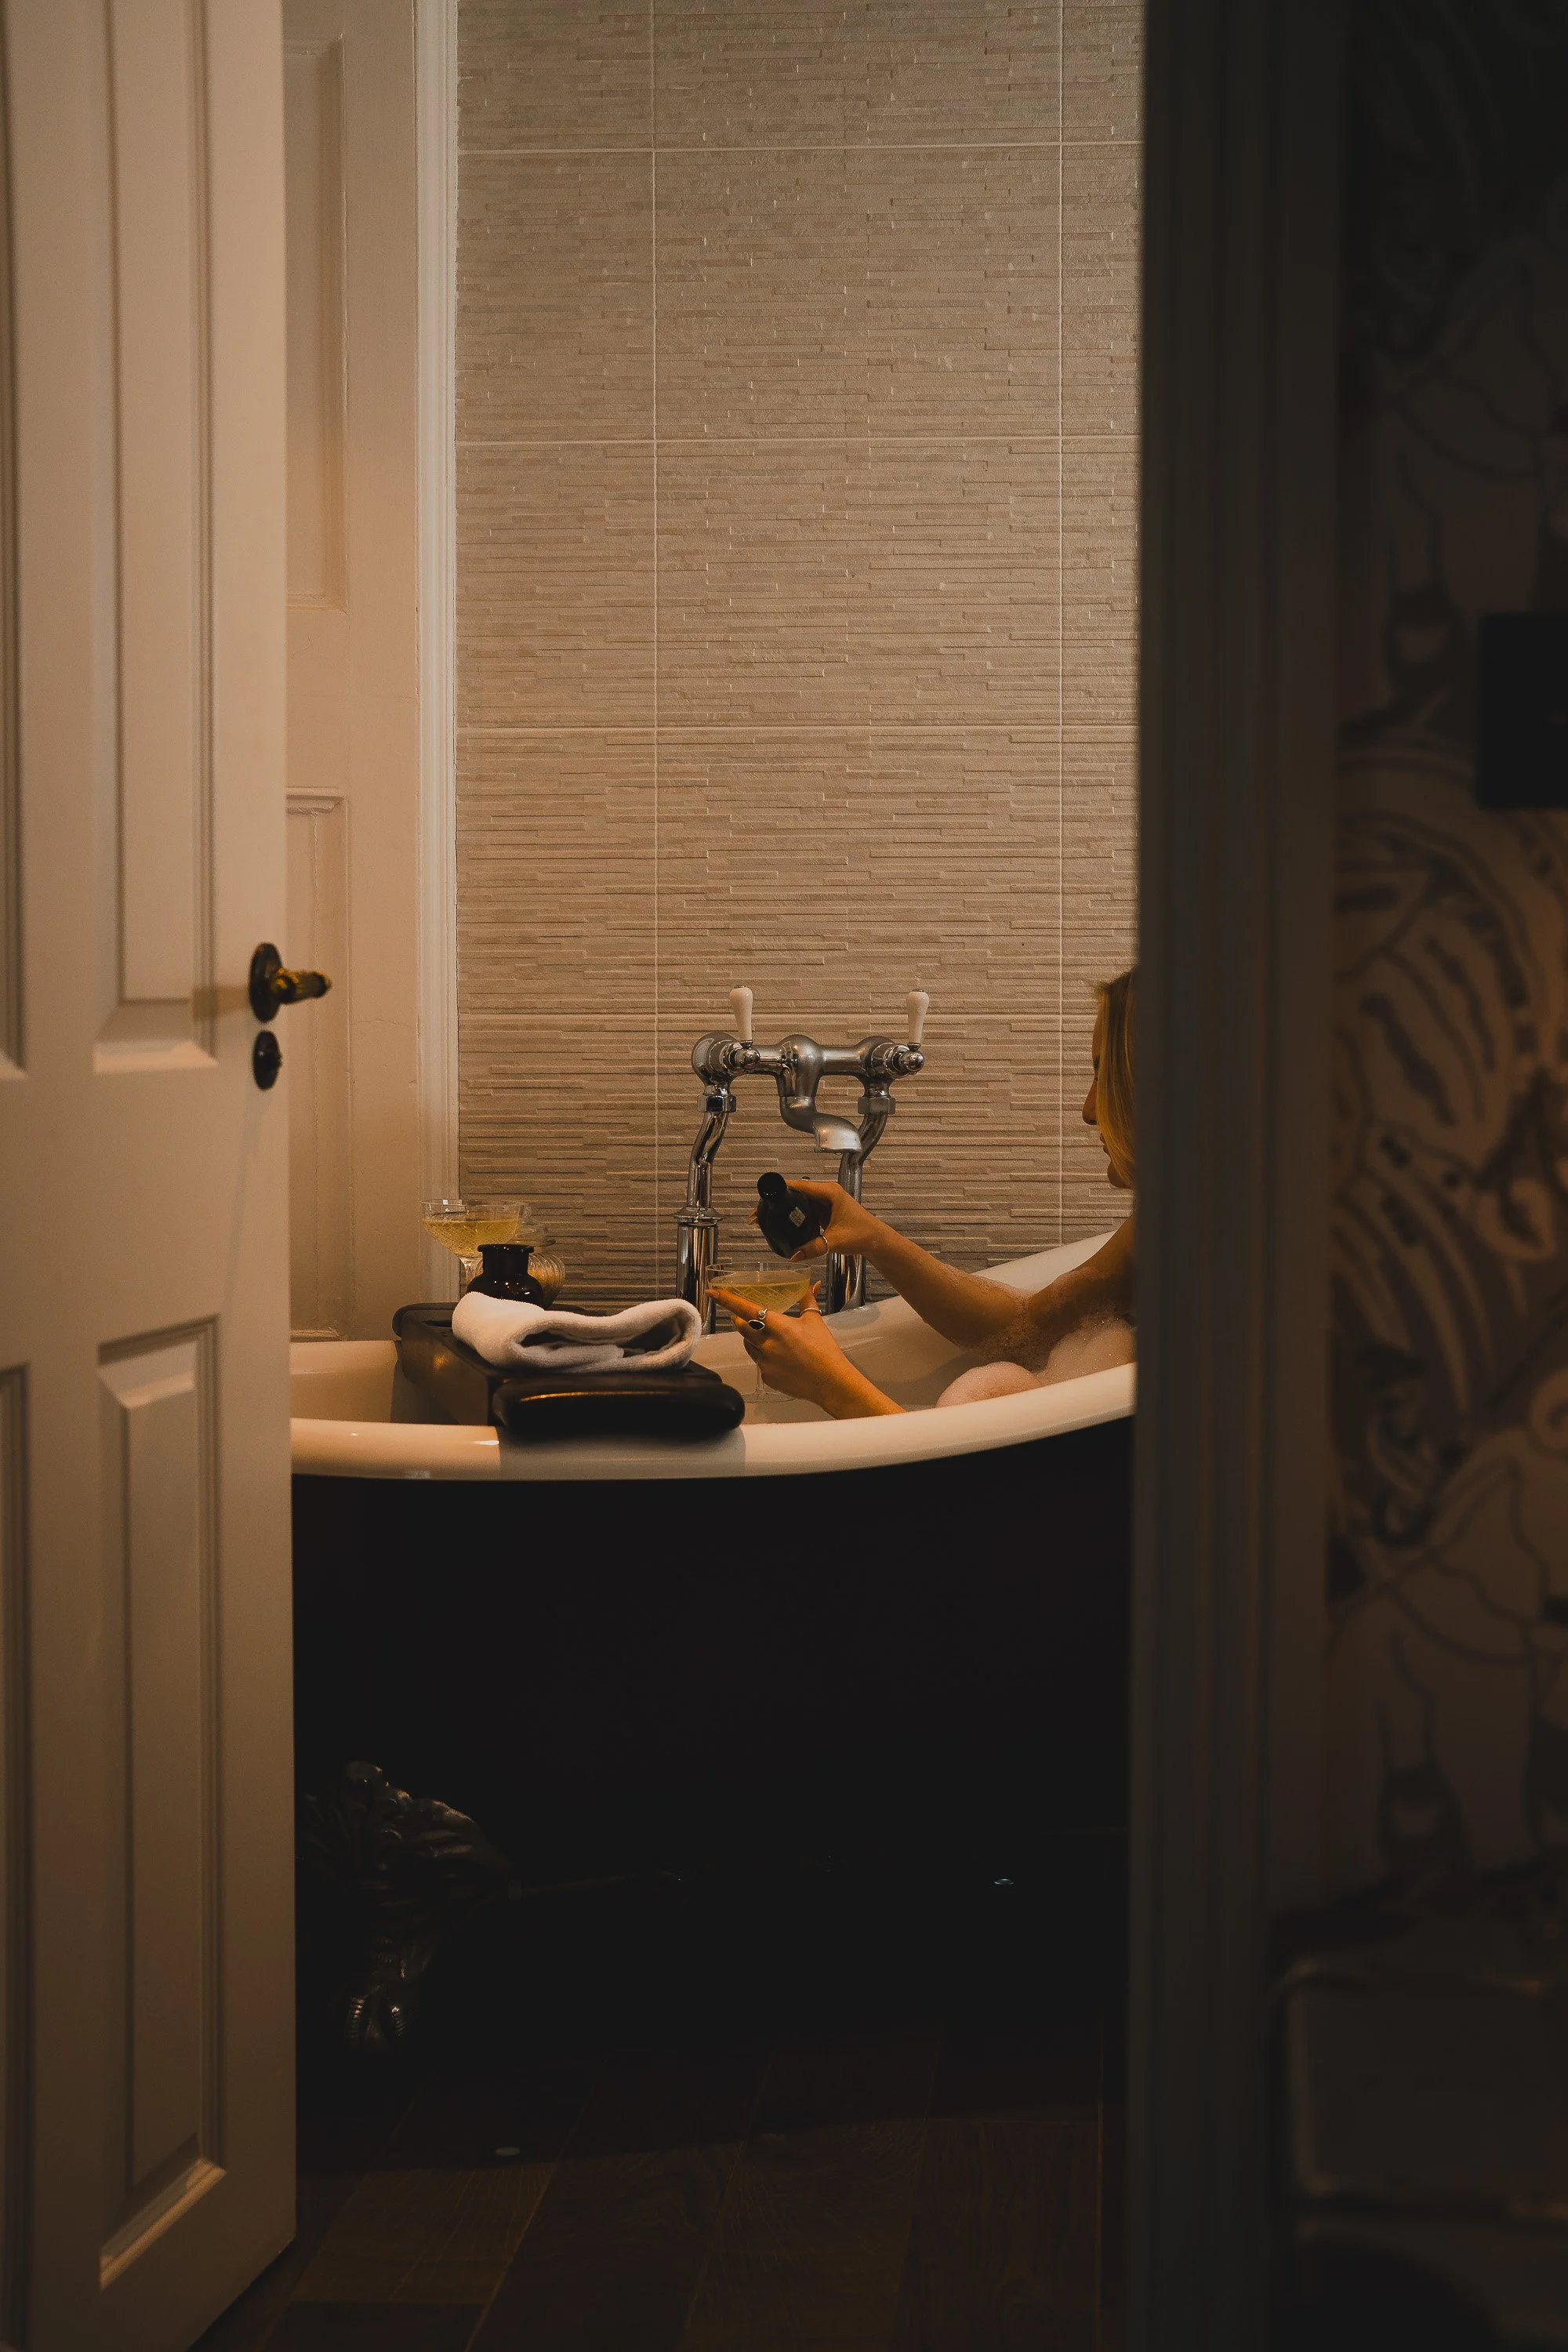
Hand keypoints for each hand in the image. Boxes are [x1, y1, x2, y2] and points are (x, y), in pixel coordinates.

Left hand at [706, 1280, 899, 1416]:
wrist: (830, 1382)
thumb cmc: (824, 1349)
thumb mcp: (815, 1321)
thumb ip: (807, 1300)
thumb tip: (811, 1283)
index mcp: (778, 1326)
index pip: (747, 1309)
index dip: (728, 1300)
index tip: (713, 1293)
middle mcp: (767, 1344)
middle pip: (742, 1327)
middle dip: (739, 1320)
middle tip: (743, 1315)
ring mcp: (765, 1362)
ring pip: (748, 1345)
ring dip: (751, 1338)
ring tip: (766, 1337)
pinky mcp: (766, 1377)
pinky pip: (758, 1362)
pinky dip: (763, 1356)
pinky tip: (779, 1357)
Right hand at [753, 1177, 880, 1263]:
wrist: (876, 1240)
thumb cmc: (862, 1235)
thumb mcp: (835, 1241)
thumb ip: (813, 1248)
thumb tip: (793, 1255)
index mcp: (829, 1192)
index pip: (799, 1186)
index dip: (780, 1191)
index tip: (763, 1198)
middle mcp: (826, 1192)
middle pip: (795, 1193)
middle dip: (777, 1202)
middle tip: (759, 1215)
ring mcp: (825, 1200)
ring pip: (799, 1201)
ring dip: (784, 1209)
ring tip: (765, 1219)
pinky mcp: (824, 1210)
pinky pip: (805, 1209)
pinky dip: (793, 1215)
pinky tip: (782, 1224)